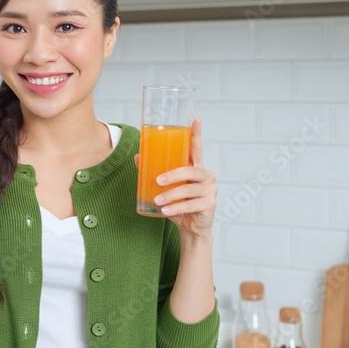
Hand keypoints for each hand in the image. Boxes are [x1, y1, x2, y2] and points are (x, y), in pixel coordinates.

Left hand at [134, 117, 215, 241]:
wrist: (190, 228)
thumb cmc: (179, 204)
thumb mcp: (166, 189)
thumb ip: (154, 172)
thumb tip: (138, 157)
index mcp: (196, 168)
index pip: (197, 149)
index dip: (196, 134)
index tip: (196, 119)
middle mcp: (206, 176)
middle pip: (191, 170)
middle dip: (173, 175)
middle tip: (158, 181)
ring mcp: (210, 190)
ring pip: (189, 189)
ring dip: (171, 195)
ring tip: (157, 201)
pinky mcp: (210, 204)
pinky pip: (191, 204)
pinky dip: (177, 208)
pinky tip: (166, 211)